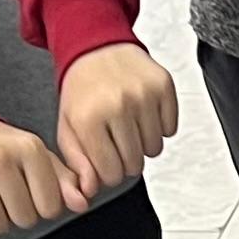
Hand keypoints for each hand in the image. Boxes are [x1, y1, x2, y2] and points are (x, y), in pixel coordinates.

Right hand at [0, 114, 75, 233]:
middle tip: (6, 190)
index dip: (42, 206)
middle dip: (18, 212)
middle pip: (24, 219)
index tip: (31, 190)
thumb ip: (65, 181)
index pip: (49, 208)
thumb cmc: (4, 147)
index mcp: (29, 147)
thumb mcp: (37, 156)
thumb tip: (82, 204)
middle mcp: (0, 156)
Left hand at [55, 42, 180, 209]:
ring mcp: (143, 95)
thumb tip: (89, 191)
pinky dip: (159, 127)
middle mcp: (117, 106)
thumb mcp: (68, 127)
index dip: (109, 171)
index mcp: (89, 119)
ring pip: (155, 150)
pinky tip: (142, 112)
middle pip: (135, 165)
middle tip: (116, 139)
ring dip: (143, 144)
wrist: (96, 47)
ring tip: (128, 125)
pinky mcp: (163, 86)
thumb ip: (78, 164)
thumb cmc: (82, 90)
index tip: (105, 158)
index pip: (111, 175)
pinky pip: (170, 129)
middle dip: (126, 159)